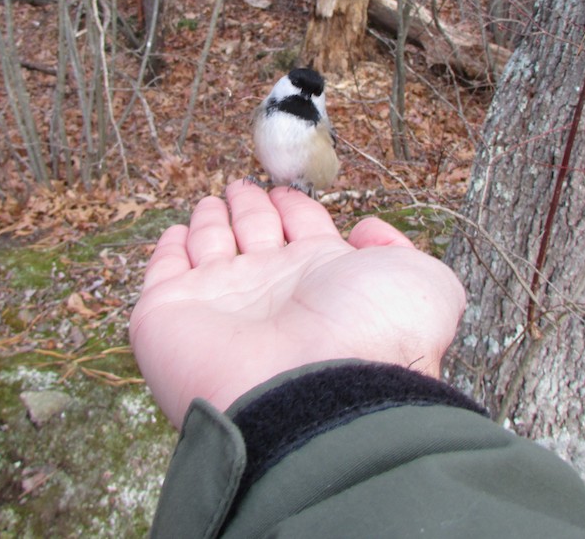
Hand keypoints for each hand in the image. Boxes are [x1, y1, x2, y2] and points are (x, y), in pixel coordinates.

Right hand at [130, 180, 466, 426]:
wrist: (318, 398)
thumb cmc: (374, 339)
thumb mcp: (421, 282)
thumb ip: (398, 250)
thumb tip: (368, 230)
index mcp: (323, 280)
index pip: (303, 230)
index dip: (295, 208)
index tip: (285, 190)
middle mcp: (272, 291)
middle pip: (255, 233)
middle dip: (251, 207)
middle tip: (242, 187)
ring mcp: (220, 303)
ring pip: (210, 247)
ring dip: (210, 221)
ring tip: (213, 200)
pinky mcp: (168, 315)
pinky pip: (162, 272)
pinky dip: (166, 250)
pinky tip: (175, 234)